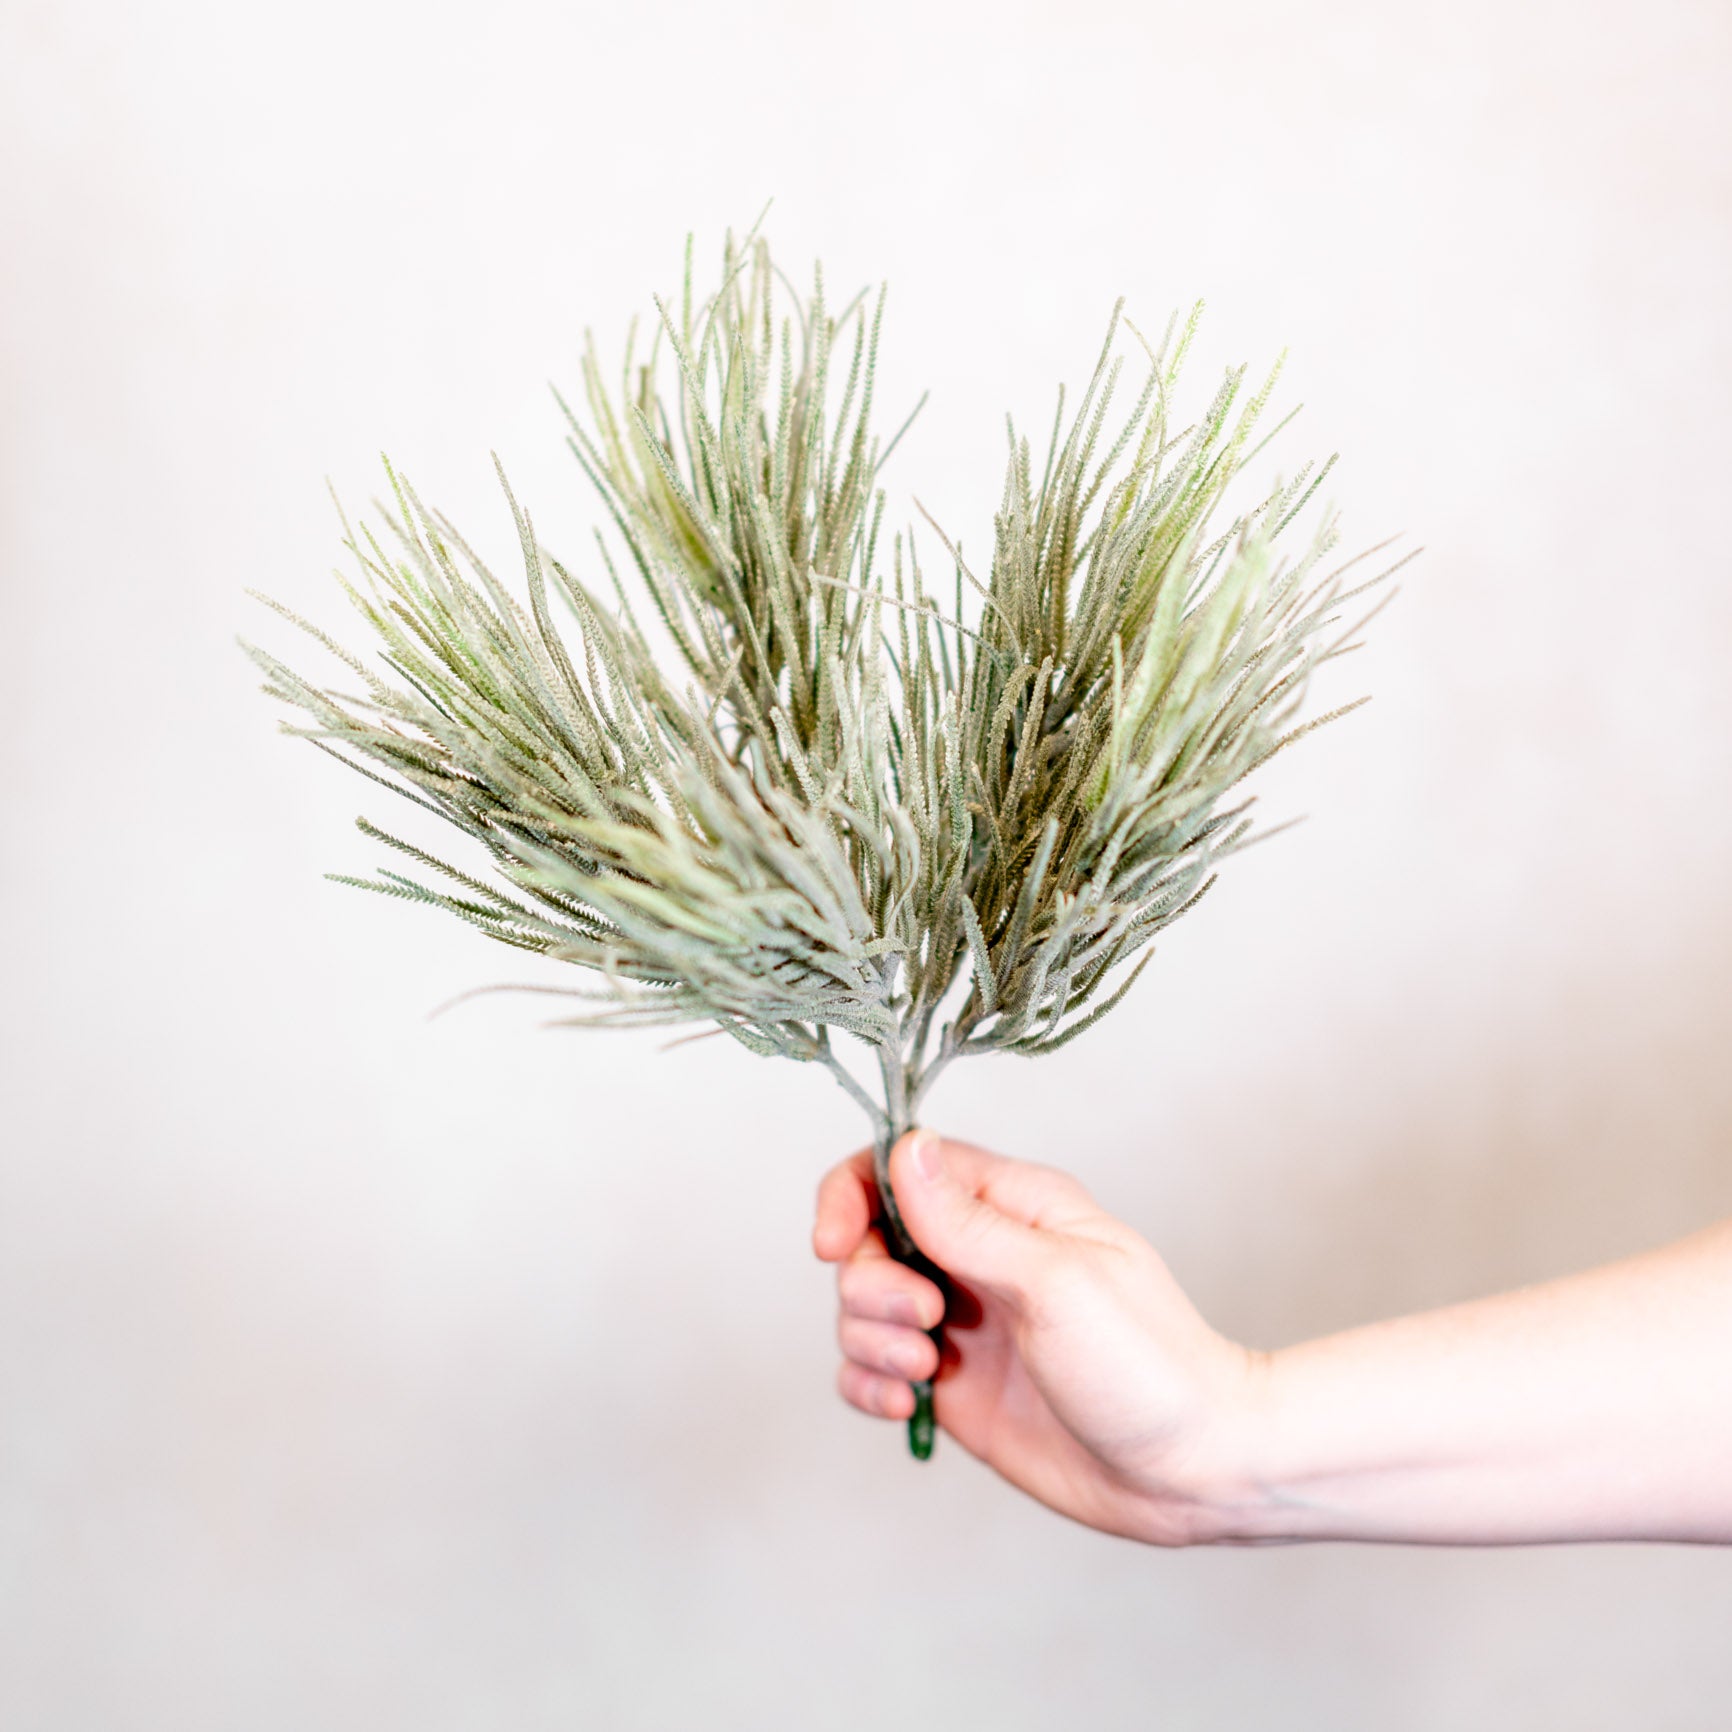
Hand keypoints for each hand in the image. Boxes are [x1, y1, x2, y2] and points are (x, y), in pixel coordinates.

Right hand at [813, 1129, 1262, 1544]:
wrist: (1188, 1472)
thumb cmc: (1147, 1364)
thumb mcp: (1056, 1282)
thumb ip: (968, 1222)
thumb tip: (905, 1148)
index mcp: (1011, 1205)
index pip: (899, 1165)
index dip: (851, 1196)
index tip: (834, 1245)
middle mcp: (978, 1255)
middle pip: (868, 1239)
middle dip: (869, 1284)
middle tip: (925, 1324)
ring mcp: (962, 1322)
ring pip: (863, 1307)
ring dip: (870, 1338)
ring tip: (926, 1372)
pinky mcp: (952, 1384)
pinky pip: (872, 1369)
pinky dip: (869, 1385)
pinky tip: (905, 1404)